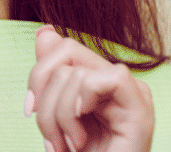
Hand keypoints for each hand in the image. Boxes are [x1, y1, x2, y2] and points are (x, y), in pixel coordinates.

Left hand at [25, 25, 152, 151]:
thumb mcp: (54, 115)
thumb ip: (50, 75)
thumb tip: (45, 31)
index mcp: (96, 81)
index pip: (61, 47)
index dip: (37, 75)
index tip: (29, 111)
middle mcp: (116, 82)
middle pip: (65, 51)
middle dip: (44, 96)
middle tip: (49, 135)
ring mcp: (132, 93)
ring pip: (75, 73)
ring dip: (58, 118)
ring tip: (68, 146)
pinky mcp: (141, 108)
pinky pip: (106, 78)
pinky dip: (80, 107)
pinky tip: (81, 136)